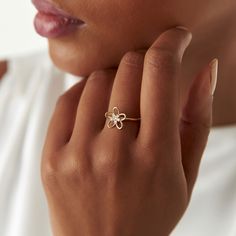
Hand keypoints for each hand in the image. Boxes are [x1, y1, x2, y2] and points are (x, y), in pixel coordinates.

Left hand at [41, 27, 216, 235]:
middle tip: (148, 74)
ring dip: (115, 78)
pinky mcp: (52, 158)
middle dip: (143, 60)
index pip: (161, 73)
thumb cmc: (150, 213)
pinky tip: (96, 106)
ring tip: (121, 98)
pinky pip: (67, 100)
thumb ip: (196, 118)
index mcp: (155, 156)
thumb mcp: (185, 172)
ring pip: (97, 80)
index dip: (170, 43)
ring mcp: (78, 155)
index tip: (175, 38)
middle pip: (128, 68)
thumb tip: (205, 69)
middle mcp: (115, 152)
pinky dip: (85, 92)